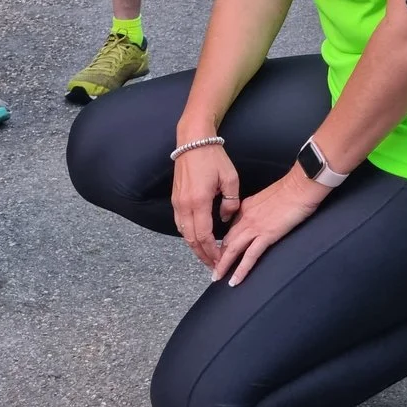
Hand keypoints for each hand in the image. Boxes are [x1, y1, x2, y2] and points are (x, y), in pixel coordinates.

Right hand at [171, 139, 241, 269]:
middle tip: (214, 266)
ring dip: (194, 247)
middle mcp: (184, 205)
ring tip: (206, 256)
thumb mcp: (230, 178)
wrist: (193, 141)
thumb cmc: (213, 157)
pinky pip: (180, 223)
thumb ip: (231, 202)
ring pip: (183, 233)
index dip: (212, 250)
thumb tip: (226, 218)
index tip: (220, 260)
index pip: (204, 235)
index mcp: (199, 201)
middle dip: (203, 255)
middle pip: (191, 239)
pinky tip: (197, 239)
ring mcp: (177, 202)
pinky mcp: (175, 198)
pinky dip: (188, 235)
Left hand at [213, 167, 325, 285]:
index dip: (223, 243)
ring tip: (216, 277)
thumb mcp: (268, 198)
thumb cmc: (291, 190)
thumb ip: (259, 209)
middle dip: (217, 256)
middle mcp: (246, 218)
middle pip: (227, 240)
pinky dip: (241, 270)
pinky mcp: (266, 235)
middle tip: (212, 269)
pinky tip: (234, 280)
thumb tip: (259, 220)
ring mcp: (255, 227)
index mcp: (245, 207)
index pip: (230, 229)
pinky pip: (250, 256)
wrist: (300, 187)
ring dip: (223, 265)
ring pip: (233, 250)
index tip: (219, 253)